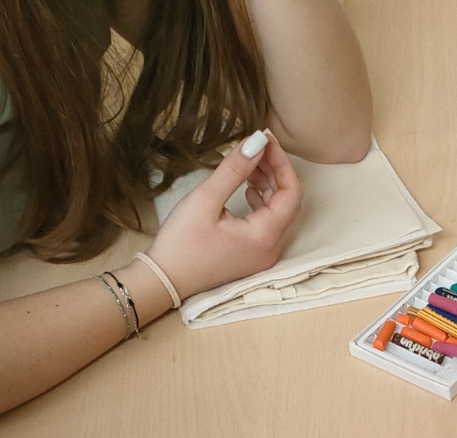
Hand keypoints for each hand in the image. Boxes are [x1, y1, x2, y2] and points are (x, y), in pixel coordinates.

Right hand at [148, 132, 302, 300]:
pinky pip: (268, 223)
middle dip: (275, 170)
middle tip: (257, 146)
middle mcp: (271, 249)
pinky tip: (248, 188)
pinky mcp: (252, 255)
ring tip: (249, 163)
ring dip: (268, 184)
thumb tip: (257, 142)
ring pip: (278, 212)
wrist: (165, 280)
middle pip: (288, 202)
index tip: (265, 138)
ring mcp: (263, 255)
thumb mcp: (205, 199)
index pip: (291, 192)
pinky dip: (262, 201)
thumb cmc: (181, 243)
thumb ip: (234, 169)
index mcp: (264, 237)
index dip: (281, 162)